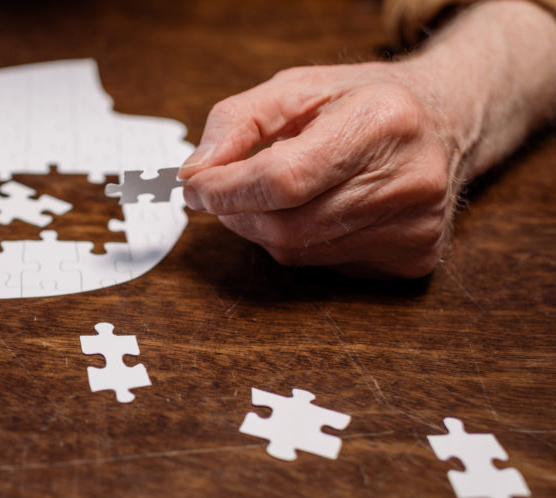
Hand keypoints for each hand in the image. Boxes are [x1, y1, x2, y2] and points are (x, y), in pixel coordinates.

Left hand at [179, 62, 456, 278]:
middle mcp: (409, 180)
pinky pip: (323, 265)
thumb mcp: (297, 88)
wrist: (447, 120)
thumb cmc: (362, 101)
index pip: (283, 179)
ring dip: (265, 228)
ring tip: (279, 193)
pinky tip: (319, 209)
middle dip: (237, 212)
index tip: (195, 186)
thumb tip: (195, 173)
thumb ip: (236, 122)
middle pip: (286, 226)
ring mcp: (415, 227)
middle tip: (222, 192)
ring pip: (298, 252)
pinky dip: (300, 242)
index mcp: (383, 122)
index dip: (227, 190)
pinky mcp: (413, 259)